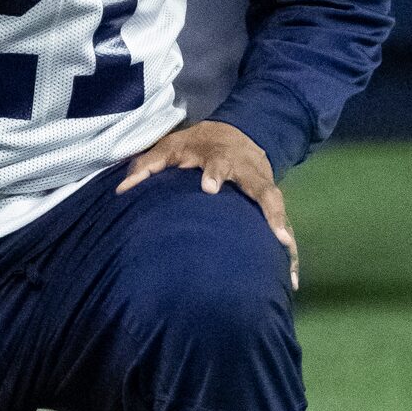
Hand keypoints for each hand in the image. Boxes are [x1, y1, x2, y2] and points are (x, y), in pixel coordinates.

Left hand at [116, 121, 299, 290]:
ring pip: (276, 204)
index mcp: (221, 156)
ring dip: (282, 227)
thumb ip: (146, 167)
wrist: (235, 132)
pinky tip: (291, 278)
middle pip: (259, 185)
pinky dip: (288, 249)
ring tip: (284, 250)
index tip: (209, 189)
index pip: (218, 162)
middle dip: (266, 206)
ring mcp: (262, 184)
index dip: (215, 173)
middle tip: (270, 229)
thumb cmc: (195, 145)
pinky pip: (283, 223)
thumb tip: (121, 191)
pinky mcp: (270, 201)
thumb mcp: (169, 147)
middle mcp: (246, 170)